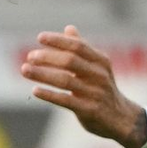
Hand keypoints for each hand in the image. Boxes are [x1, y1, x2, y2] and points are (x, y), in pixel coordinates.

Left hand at [21, 25, 146, 147]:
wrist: (122, 119)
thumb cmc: (104, 90)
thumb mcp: (98, 68)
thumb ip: (83, 49)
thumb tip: (69, 28)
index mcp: (101, 61)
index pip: (78, 46)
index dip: (58, 41)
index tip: (40, 38)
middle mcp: (99, 75)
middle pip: (70, 61)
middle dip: (47, 57)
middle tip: (30, 56)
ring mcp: (95, 93)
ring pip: (65, 80)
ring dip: (42, 74)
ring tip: (25, 70)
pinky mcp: (89, 110)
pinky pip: (66, 100)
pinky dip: (49, 94)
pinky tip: (35, 90)